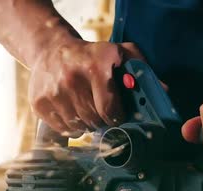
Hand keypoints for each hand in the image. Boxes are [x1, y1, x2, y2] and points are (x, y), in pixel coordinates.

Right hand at [28, 40, 146, 134]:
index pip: (110, 109)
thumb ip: (143, 71)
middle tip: (102, 112)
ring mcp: (53, 91)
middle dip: (102, 121)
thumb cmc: (93, 56)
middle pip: (94, 120)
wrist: (50, 49)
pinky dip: (70, 126)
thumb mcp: (121, 54)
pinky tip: (72, 110)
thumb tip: (163, 92)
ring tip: (87, 109)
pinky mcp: (38, 102)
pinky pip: (62, 128)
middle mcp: (72, 78)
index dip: (117, 118)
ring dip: (87, 124)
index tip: (118, 116)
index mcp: (96, 66)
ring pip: (78, 127)